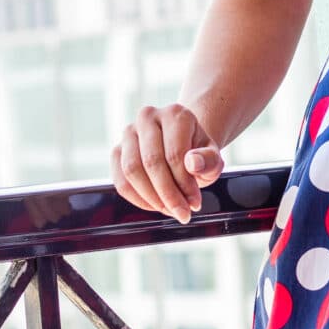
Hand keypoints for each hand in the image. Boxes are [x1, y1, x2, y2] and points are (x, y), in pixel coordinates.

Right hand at [111, 104, 223, 224]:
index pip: (175, 153)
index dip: (184, 183)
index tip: (195, 203)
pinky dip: (137, 199)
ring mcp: (128, 132)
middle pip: (152, 162)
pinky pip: (120, 180)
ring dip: (152, 198)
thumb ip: (209, 160)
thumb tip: (193, 164)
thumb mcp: (212, 157)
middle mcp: (148, 117)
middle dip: (168, 194)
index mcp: (175, 114)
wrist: (182, 146)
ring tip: (170, 210)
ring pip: (132, 171)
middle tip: (182, 213)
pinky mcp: (116, 150)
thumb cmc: (197, 152)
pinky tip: (155, 206)